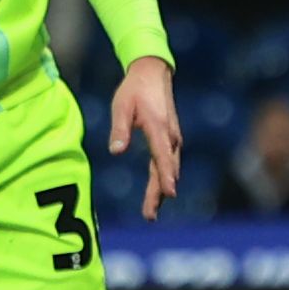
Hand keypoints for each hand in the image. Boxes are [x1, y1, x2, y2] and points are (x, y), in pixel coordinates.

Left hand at [106, 57, 182, 216]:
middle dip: (159, 194)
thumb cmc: (134, 89)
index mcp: (158, 128)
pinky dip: (164, 177)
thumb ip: (119, 129)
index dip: (165, 177)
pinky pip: (168, 162)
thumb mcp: (121, 106)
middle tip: (149, 216)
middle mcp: (171, 136)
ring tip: (152, 210)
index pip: (162, 157)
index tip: (169, 195)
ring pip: (169, 168)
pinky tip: (160, 189)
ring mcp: (173, 137)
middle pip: (166, 169)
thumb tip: (115, 151)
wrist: (153, 73)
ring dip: (162, 189)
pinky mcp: (170, 138)